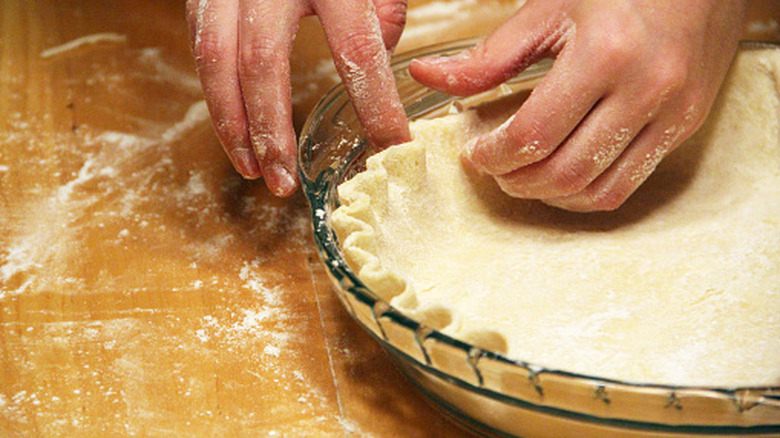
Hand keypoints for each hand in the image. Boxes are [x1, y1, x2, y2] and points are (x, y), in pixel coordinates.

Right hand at [186, 0, 410, 195]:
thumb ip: (382, 11)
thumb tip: (382, 57)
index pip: (357, 51)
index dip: (376, 106)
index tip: (391, 147)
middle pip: (263, 65)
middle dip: (272, 131)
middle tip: (286, 184)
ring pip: (215, 63)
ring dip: (232, 126)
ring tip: (254, 171)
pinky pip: (201, 49)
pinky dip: (216, 96)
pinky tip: (235, 131)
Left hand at [410, 0, 744, 210]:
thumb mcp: (549, 10)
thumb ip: (489, 56)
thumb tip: (428, 75)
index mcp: (605, 54)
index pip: (534, 135)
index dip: (493, 156)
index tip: (475, 154)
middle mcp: (645, 90)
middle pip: (564, 172)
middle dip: (516, 182)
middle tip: (495, 169)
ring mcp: (672, 114)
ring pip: (598, 191)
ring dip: (550, 195)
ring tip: (524, 176)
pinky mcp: (685, 127)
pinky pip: (628, 186)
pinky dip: (585, 194)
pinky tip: (562, 178)